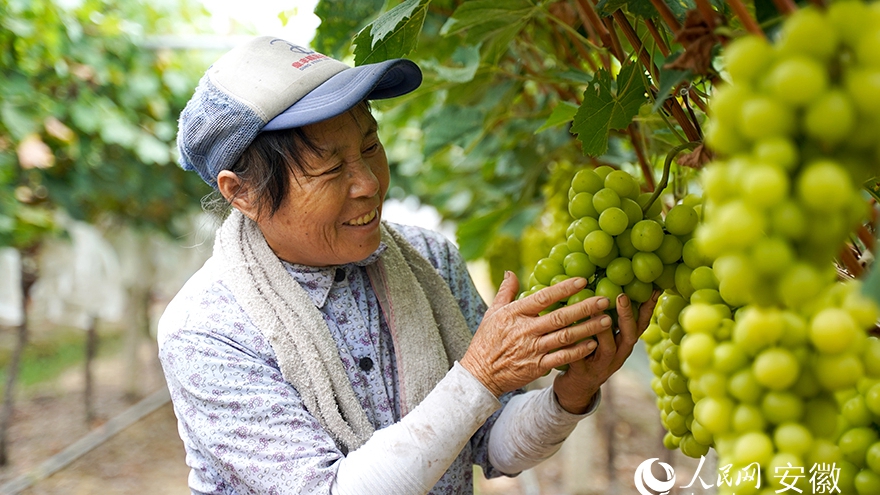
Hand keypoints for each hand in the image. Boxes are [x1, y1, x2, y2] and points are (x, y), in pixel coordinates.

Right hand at [460, 271, 612, 397]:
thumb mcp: (492, 313)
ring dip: (587, 328)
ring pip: (565, 337)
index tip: (583, 281)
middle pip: (560, 316)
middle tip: (604, 300)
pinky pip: (562, 357)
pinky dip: (578, 351)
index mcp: (515, 313)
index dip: (564, 288)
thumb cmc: (486, 341)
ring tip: (606, 320)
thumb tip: (510, 272)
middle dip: (584, 307)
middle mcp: (525, 330)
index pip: (543, 297)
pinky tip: (594, 344)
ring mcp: (532, 349)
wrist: (479, 374)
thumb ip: (505, 292)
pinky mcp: (537, 366)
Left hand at [552, 290, 659, 413]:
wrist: (577, 388)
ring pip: (607, 348)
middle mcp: (619, 355)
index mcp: (625, 344)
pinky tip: (570, 331)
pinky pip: (580, 358)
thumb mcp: (605, 338)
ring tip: (596, 311)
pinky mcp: (582, 372)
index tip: (654, 288)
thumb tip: (609, 284)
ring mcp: (602, 365)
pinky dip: (576, 345)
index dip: (648, 308)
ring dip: (603, 330)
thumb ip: (608, 317)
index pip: (641, 324)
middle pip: (629, 335)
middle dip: (627, 315)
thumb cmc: (590, 353)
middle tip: (621, 297)